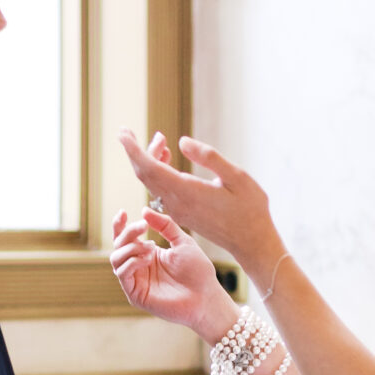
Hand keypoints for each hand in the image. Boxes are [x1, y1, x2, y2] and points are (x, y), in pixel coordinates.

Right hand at [110, 207, 235, 339]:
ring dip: (130, 248)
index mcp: (147, 254)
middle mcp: (139, 267)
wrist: (205, 296)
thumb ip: (165, 225)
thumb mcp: (182, 242)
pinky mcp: (135, 295)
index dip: (120, 225)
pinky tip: (147, 259)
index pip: (125, 239)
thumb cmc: (197, 272)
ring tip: (151, 248)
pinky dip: (132, 262)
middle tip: (143, 226)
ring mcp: (136, 281)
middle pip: (118, 246)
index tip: (123, 212)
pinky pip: (122, 273)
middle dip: (127, 233)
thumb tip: (144, 211)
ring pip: (116, 259)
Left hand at [118, 128, 281, 278]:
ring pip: (152, 183)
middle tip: (128, 131)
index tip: (122, 133)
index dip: (133, 150)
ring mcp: (178, 211)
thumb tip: (181, 141)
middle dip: (134, 152)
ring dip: (149, 160)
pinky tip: (166, 159)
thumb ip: (209, 158)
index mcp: (188, 192)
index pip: (150, 169)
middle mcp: (177, 204)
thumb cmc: (250, 208)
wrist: (252, 243)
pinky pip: (160, 190)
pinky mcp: (182, 214)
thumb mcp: (237, 177)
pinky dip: (157, 172)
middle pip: (145, 175)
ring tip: (161, 141)